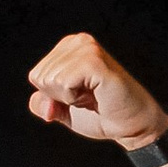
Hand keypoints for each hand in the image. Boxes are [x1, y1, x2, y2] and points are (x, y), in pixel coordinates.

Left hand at [26, 33, 167, 149]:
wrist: (131, 124)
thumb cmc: (101, 115)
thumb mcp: (62, 109)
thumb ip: (43, 103)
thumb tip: (42, 104)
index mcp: (68, 47)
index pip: (36, 76)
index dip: (53, 96)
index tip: (80, 96)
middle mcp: (77, 41)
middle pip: (40, 77)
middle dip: (60, 97)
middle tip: (89, 98)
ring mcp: (87, 48)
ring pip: (50, 80)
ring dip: (69, 98)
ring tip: (93, 96)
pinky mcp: (94, 60)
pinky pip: (63, 83)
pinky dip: (74, 98)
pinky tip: (95, 96)